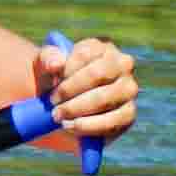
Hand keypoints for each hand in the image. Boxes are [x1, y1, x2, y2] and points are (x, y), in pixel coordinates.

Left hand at [37, 32, 139, 146]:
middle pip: (97, 75)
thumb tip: (56, 64)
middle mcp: (122, 64)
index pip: (84, 54)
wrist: (65, 107)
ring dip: (77, 109)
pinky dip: (89, 126)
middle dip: (70, 91)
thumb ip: (48, 58)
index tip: (51, 84)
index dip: (65, 71)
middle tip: (52, 103)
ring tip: (59, 116)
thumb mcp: (46, 65)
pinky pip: (113, 121)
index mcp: (103, 48)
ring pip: (105, 99)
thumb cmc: (57, 80)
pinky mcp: (129, 113)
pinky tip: (72, 126)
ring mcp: (129, 89)